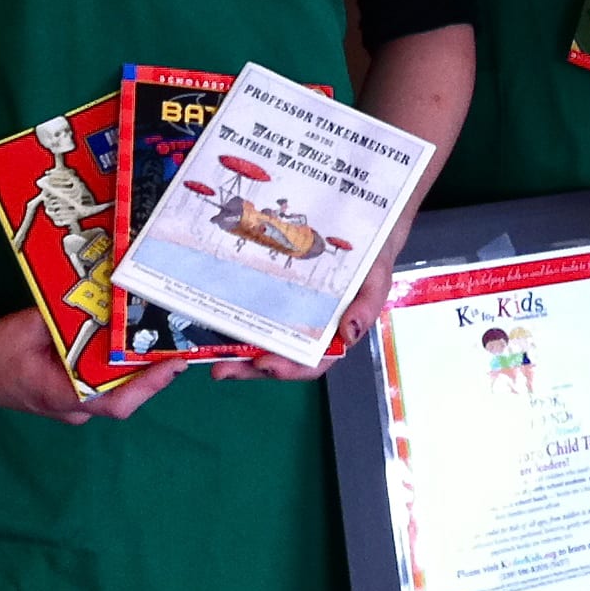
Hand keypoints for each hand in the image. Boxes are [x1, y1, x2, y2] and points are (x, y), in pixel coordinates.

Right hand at [0, 309, 184, 423]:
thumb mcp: (27, 326)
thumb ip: (61, 316)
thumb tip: (96, 299)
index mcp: (63, 396)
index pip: (116, 400)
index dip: (149, 385)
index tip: (175, 364)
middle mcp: (74, 408)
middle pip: (126, 396)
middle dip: (155, 373)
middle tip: (181, 344)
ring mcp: (75, 405)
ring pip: (118, 391)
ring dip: (142, 370)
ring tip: (167, 340)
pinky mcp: (74, 395)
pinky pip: (106, 384)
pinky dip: (123, 367)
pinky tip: (137, 344)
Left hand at [211, 242, 403, 381]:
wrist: (365, 222)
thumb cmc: (371, 256)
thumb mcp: (377, 277)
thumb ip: (368, 305)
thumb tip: (350, 334)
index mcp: (334, 334)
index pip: (312, 362)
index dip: (289, 368)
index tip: (265, 365)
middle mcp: (309, 329)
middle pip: (279, 357)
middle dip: (250, 367)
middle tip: (222, 368)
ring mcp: (290, 314)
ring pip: (263, 340)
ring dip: (238, 351)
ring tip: (213, 355)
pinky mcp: (276, 295)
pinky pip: (257, 312)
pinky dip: (238, 320)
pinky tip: (218, 319)